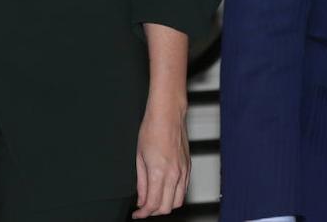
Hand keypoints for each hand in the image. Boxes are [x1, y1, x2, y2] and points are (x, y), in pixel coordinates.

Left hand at [133, 100, 189, 217]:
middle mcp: (174, 174)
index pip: (153, 204)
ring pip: (178, 201)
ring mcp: (183, 171)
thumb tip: (141, 198)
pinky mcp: (188, 167)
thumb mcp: (139, 157)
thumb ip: (141, 182)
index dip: (144, 213)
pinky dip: (174, 196)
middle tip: (143, 208)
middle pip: (167, 207)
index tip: (137, 213)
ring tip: (154, 200)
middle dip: (154, 211)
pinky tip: (165, 191)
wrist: (167, 114)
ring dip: (166, 205)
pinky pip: (184, 190)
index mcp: (159, 172)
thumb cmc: (151, 129)